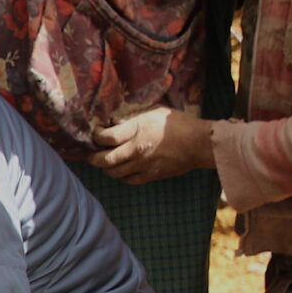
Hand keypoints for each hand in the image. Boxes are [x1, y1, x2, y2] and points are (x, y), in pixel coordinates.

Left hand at [87, 109, 213, 184]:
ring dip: (106, 167)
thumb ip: (133, 119)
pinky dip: (121, 176)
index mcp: (136, 130)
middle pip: (103, 159)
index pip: (105, 138)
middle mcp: (136, 149)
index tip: (96, 133)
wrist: (200, 143)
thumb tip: (115, 123)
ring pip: (113, 172)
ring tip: (105, 161)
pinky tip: (123, 169)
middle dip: (93, 157)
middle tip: (91, 154)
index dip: (96, 136)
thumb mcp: (154, 113)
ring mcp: (142, 164)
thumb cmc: (178, 124)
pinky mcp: (151, 175)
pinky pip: (128, 180)